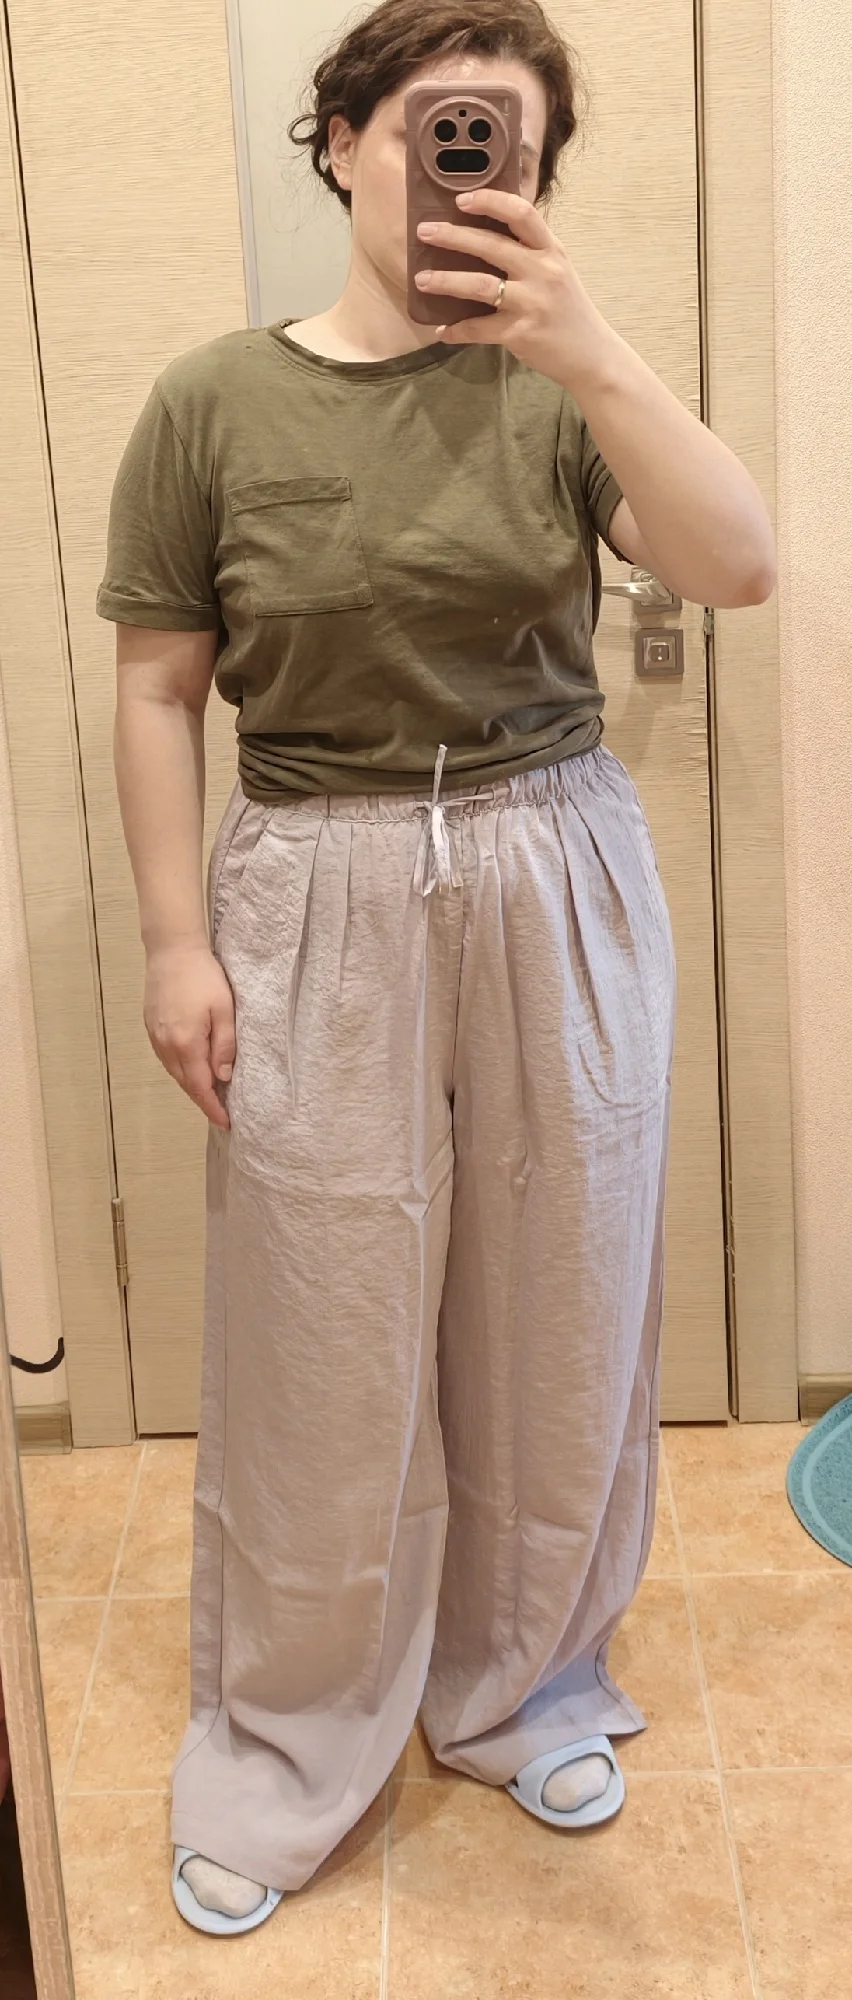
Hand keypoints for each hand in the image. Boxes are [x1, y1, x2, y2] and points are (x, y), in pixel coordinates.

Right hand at [144, 942, 235, 1130]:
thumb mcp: (225, 1010)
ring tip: (211, 1095)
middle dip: (203, 1101)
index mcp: (186, 1044)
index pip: (201, 1087)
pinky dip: (182, 1070)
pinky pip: (168, 1059)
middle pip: (186, 1084)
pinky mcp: (151, 1028)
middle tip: (222, 1113)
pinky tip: (193, 1069)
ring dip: (192, 1086)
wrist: (172, 950)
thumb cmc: (203, 975)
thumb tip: (224, 1077)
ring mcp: (155, 1037)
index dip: (213, 1108)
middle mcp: (166, 1046)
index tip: (226, 1123)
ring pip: (175, 1072)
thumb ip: (225, 1045)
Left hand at [414, 188, 607, 387]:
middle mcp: (543, 271)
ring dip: (445, 281)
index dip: (490, 201)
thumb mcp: (557, 272)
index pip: (521, 213)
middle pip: (491, 245)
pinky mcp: (520, 333)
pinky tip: (442, 330)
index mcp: (552, 250)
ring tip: (421, 279)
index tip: (461, 199)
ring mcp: (531, 303)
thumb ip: (530, 253)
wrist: (591, 355)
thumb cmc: (568, 311)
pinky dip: (457, 330)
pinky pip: (479, 328)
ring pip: (479, 285)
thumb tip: (484, 237)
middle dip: (453, 236)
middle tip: (424, 232)